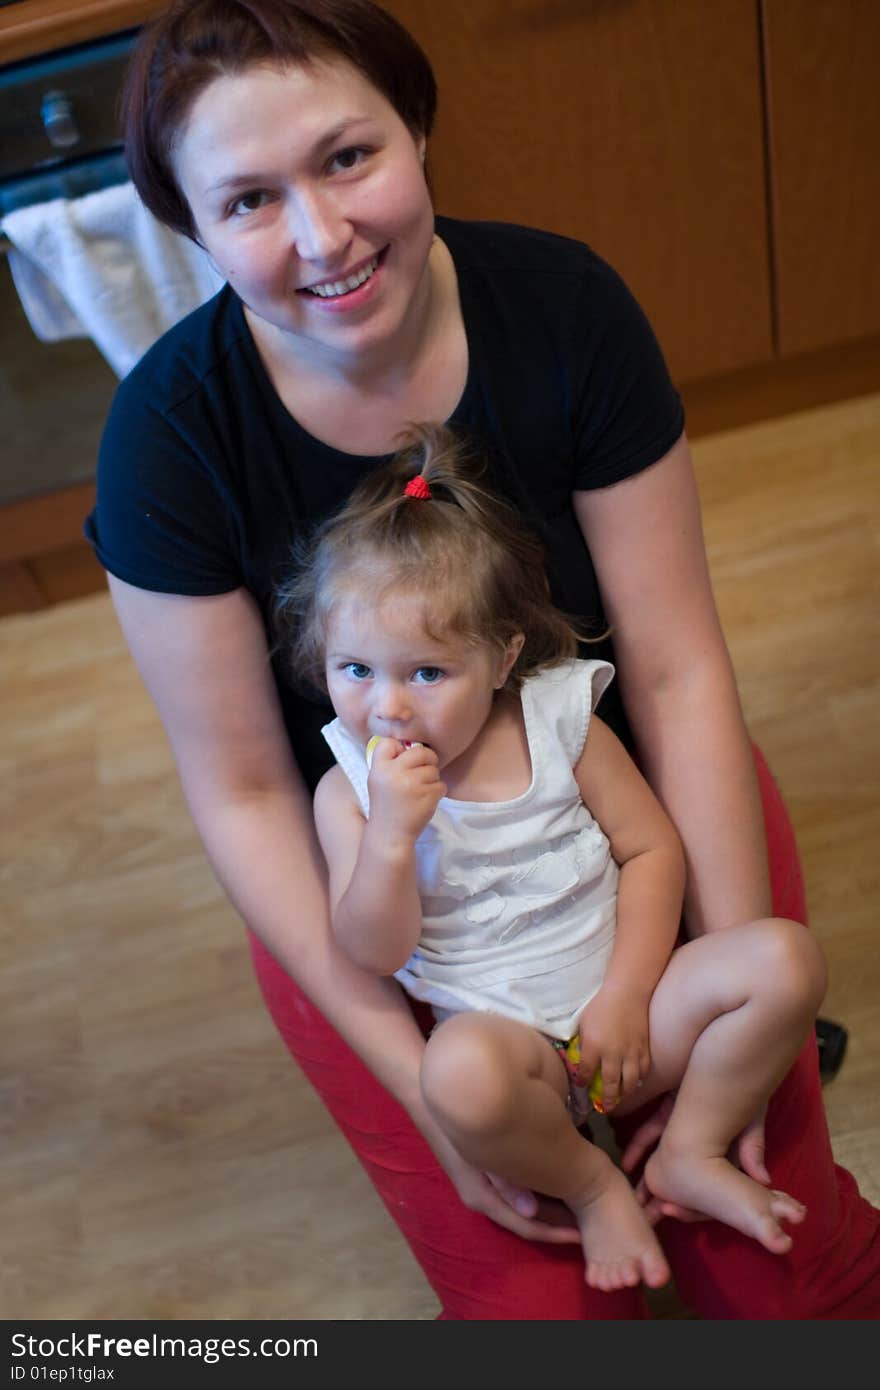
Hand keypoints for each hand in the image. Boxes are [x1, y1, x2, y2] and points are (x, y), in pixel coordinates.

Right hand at [367, 738, 444, 843]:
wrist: (390, 835)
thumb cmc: (387, 805)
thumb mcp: (378, 780)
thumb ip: (390, 761)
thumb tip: (413, 744)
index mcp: (379, 768)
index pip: (389, 742)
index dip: (400, 748)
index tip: (402, 760)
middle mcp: (394, 773)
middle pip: (420, 751)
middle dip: (426, 760)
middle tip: (421, 773)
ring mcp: (412, 784)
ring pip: (433, 769)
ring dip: (431, 779)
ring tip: (419, 792)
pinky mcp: (428, 796)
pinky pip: (441, 784)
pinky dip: (436, 792)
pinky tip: (424, 801)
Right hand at [431, 1132, 580, 1245]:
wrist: (431, 1105)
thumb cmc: (456, 1128)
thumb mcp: (480, 1156)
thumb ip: (505, 1182)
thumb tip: (531, 1211)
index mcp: (484, 1200)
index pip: (528, 1228)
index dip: (556, 1234)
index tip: (582, 1237)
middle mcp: (484, 1200)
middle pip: (528, 1221)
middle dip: (557, 1223)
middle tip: (588, 1222)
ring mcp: (483, 1188)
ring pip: (524, 1207)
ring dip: (550, 1207)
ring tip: (577, 1204)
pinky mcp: (484, 1174)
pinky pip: (517, 1193)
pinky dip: (538, 1193)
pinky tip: (554, 1181)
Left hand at [576, 983, 651, 1111]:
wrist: (627, 992)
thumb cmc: (601, 1005)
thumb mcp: (584, 1023)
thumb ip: (583, 1043)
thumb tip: (580, 1058)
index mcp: (594, 1047)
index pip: (585, 1072)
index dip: (582, 1081)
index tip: (581, 1086)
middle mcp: (613, 1054)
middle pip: (610, 1084)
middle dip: (607, 1099)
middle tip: (605, 1108)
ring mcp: (630, 1053)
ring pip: (630, 1082)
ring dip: (624, 1094)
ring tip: (621, 1100)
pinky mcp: (644, 1048)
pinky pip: (643, 1070)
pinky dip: (639, 1079)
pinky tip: (635, 1082)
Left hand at [622, 1093, 770, 1222]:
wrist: (715, 1050)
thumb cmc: (743, 1086)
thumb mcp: (750, 1118)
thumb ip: (752, 1146)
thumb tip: (764, 1181)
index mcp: (723, 1153)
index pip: (708, 1190)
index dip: (692, 1205)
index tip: (673, 1213)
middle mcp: (701, 1144)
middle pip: (683, 1179)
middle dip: (667, 1197)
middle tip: (648, 1213)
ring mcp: (682, 1128)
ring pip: (662, 1160)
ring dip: (647, 1177)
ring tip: (633, 1196)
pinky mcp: (668, 1113)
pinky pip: (649, 1134)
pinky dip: (638, 1149)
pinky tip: (627, 1164)